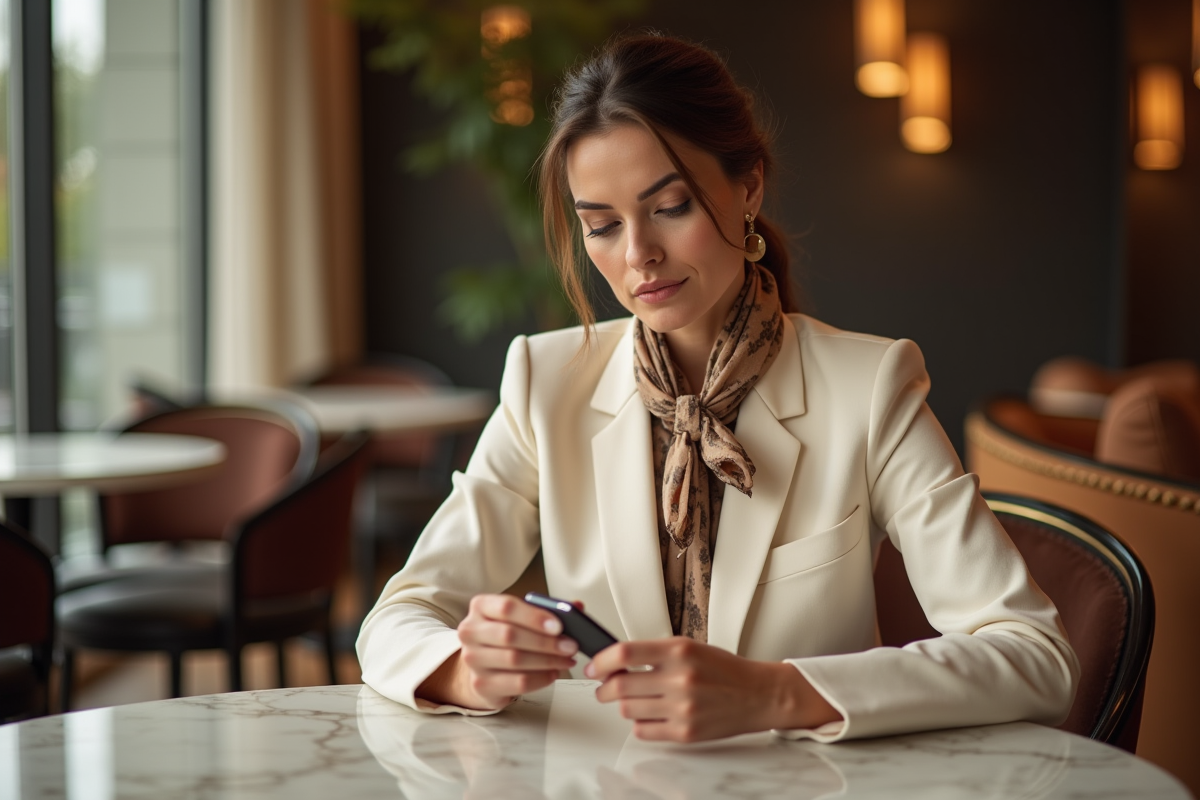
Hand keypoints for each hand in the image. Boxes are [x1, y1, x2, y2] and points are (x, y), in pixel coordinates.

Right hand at [417, 593, 577, 710]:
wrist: (484, 664)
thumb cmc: (505, 635)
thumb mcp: (521, 616)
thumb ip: (546, 610)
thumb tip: (576, 608)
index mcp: (481, 607)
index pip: (506, 607)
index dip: (534, 617)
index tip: (558, 625)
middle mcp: (471, 631)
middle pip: (510, 635)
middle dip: (546, 642)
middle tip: (570, 645)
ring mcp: (473, 659)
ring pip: (515, 659)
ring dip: (547, 660)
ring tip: (566, 659)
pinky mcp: (481, 683)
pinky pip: (517, 682)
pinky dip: (541, 678)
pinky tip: (553, 673)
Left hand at [586, 637, 841, 741]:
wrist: (758, 694)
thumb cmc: (724, 669)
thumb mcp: (689, 647)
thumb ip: (654, 653)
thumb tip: (615, 662)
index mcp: (679, 651)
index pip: (625, 653)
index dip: (601, 660)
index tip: (594, 666)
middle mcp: (680, 679)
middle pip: (619, 686)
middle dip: (603, 689)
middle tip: (603, 688)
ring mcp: (682, 708)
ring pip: (627, 710)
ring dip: (622, 706)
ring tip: (631, 700)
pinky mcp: (685, 732)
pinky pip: (643, 731)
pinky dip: (639, 724)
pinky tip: (648, 715)